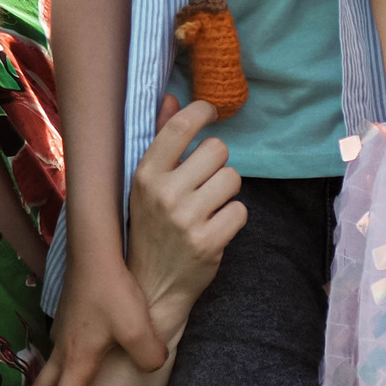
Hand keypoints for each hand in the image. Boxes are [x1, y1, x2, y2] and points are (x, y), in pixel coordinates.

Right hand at [21, 242, 161, 385]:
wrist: (93, 250)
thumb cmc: (113, 290)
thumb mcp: (139, 328)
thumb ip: (149, 355)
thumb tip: (151, 363)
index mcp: (77, 361)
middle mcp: (63, 351)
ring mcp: (61, 334)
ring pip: (43, 376)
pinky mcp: (66, 320)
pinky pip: (53, 357)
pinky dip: (50, 376)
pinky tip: (63, 371)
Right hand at [127, 94, 246, 343]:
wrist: (150, 287)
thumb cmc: (149, 229)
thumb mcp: (145, 184)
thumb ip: (160, 140)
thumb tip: (173, 98)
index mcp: (145, 175)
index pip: (180, 127)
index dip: (201, 112)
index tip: (209, 112)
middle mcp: (164, 194)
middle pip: (217, 150)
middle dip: (218, 163)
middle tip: (206, 181)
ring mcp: (187, 220)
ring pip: (233, 178)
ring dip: (227, 191)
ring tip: (210, 206)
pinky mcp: (209, 242)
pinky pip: (241, 211)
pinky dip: (233, 218)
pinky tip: (216, 227)